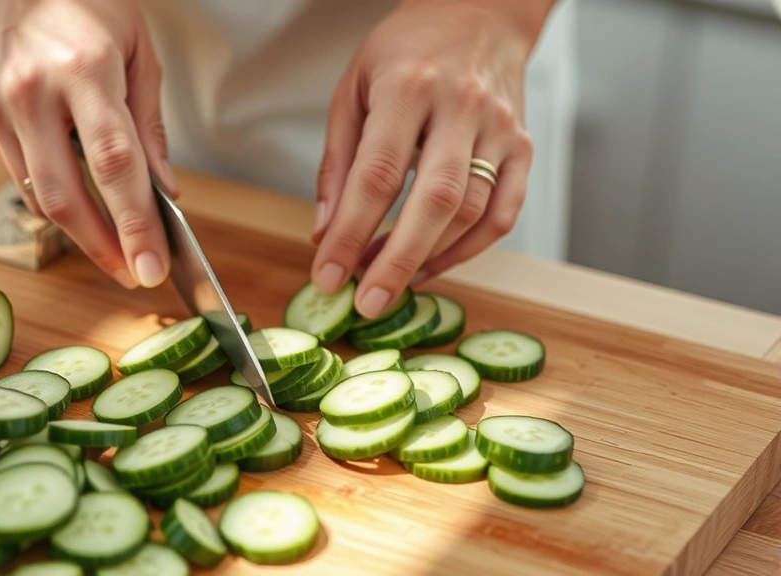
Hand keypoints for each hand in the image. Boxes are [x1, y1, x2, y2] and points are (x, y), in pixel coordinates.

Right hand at [0, 0, 175, 288]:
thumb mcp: (138, 51)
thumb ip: (149, 127)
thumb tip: (162, 191)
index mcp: (84, 70)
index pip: (116, 167)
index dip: (135, 225)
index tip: (150, 267)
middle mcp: (33, 91)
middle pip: (67, 197)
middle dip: (102, 247)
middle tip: (131, 273)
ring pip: (39, 192)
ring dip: (78, 228)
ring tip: (112, 242)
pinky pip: (18, 170)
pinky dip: (51, 191)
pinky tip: (76, 196)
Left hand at [311, 0, 552, 316]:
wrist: (479, 14)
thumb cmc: (407, 50)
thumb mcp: (352, 88)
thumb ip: (338, 161)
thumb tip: (326, 232)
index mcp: (409, 86)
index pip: (377, 173)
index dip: (351, 232)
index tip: (328, 274)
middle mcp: (462, 106)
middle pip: (434, 201)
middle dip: (396, 261)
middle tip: (366, 303)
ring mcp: (500, 128)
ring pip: (472, 212)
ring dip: (428, 258)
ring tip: (388, 283)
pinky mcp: (523, 147)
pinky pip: (504, 213)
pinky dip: (468, 250)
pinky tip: (432, 264)